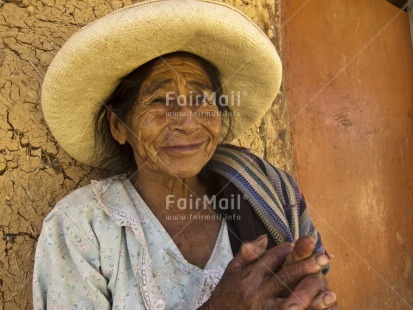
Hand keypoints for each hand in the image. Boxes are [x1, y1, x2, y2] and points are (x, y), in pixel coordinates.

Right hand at [199, 235, 329, 308]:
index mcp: (250, 276)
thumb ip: (248, 253)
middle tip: (322, 258)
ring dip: (308, 295)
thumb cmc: (225, 294)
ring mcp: (264, 309)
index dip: (286, 251)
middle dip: (304, 266)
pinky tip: (319, 309)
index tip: (298, 245)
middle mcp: (258, 292)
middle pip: (284, 277)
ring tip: (327, 290)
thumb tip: (264, 238)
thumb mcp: (232, 270)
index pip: (271, 259)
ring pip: (289, 301)